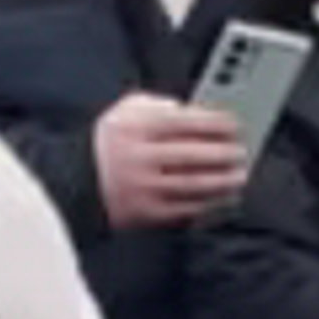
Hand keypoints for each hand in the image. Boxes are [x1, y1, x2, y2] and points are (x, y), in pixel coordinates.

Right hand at [93, 94, 250, 231]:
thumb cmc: (109, 143)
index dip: (216, 123)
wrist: (76, 182)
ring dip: (221, 181)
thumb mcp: (127, 110)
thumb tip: (190, 109)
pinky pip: (181, 209)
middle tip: (242, 152)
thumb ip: (158, 104)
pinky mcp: (142, 213)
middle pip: (193, 154)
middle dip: (224, 154)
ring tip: (238, 176)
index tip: (235, 125)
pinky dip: (205, 204)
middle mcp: (139, 157)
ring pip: (191, 184)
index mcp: (137, 128)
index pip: (186, 122)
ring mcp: (141, 187)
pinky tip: (219, 199)